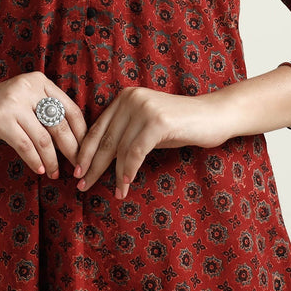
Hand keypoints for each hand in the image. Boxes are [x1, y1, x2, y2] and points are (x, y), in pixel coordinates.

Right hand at [0, 72, 86, 178]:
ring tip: (55, 174)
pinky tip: (40, 170)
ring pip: (44, 139)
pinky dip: (35, 161)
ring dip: (52, 161)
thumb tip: (77, 139)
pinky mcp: (1, 119)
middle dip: (71, 150)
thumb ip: (47, 110)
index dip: (81, 133)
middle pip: (60, 124)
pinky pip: (26, 146)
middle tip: (77, 167)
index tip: (86, 152)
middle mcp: (28, 88)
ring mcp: (14, 102)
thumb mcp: (25, 101)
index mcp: (39, 81)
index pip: (70, 109)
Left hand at [73, 87, 231, 198]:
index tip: (77, 172)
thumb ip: (126, 135)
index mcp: (124, 97)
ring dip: (114, 174)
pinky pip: (136, 151)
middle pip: (105, 138)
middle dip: (93, 164)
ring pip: (120, 147)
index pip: (98, 127)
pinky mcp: (157, 120)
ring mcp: (144, 107)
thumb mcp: (146, 127)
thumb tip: (99, 161)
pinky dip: (129, 169)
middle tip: (83, 185)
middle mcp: (131, 98)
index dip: (85, 152)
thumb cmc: (180, 125)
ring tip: (114, 192)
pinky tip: (126, 184)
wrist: (213, 116)